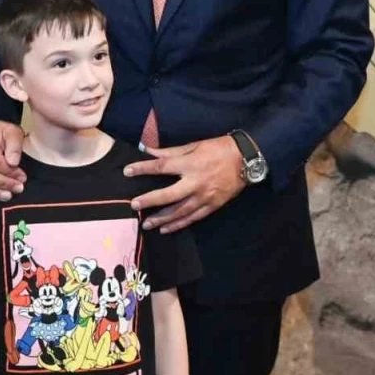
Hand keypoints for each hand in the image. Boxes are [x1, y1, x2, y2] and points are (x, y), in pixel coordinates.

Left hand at [124, 136, 244, 232]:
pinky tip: (166, 229)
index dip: (143, 168)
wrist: (246, 160)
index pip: (161, 167)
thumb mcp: (194, 145)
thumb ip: (170, 151)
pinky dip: (178, 225)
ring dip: (161, 219)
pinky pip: (192, 218)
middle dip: (149, 200)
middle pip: (167, 195)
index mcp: (190, 164)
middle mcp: (195, 182)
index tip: (127, 171)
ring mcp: (204, 197)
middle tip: (134, 205)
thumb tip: (148, 150)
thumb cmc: (218, 148)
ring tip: (146, 224)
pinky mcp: (212, 206)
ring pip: (179, 211)